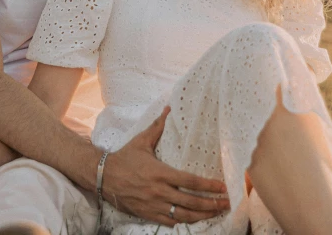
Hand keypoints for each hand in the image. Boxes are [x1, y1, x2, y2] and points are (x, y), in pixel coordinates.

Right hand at [103, 107, 229, 225]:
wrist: (104, 177)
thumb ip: (158, 127)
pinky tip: (196, 221)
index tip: (222, 187)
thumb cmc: (125, 158)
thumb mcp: (141, 141)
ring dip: (202, 216)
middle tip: (226, 203)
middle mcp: (159, 191)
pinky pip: (171, 222)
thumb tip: (169, 109)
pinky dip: (185, 223)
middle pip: (191, 201)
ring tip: (217, 214)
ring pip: (184, 215)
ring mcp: (154, 205)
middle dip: (211, 204)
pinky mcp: (149, 214)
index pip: (190, 181)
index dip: (208, 186)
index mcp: (160, 172)